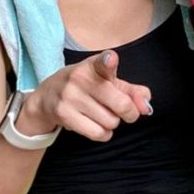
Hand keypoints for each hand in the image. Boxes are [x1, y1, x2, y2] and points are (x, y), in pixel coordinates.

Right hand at [28, 50, 151, 141]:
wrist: (46, 96)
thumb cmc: (85, 87)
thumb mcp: (107, 82)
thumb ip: (132, 92)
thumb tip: (146, 107)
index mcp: (93, 65)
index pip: (102, 62)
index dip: (109, 61)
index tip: (111, 59)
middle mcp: (80, 78)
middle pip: (121, 105)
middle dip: (129, 113)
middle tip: (123, 112)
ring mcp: (70, 96)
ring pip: (111, 122)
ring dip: (112, 123)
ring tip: (100, 114)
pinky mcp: (64, 114)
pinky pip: (98, 133)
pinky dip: (103, 133)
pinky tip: (96, 125)